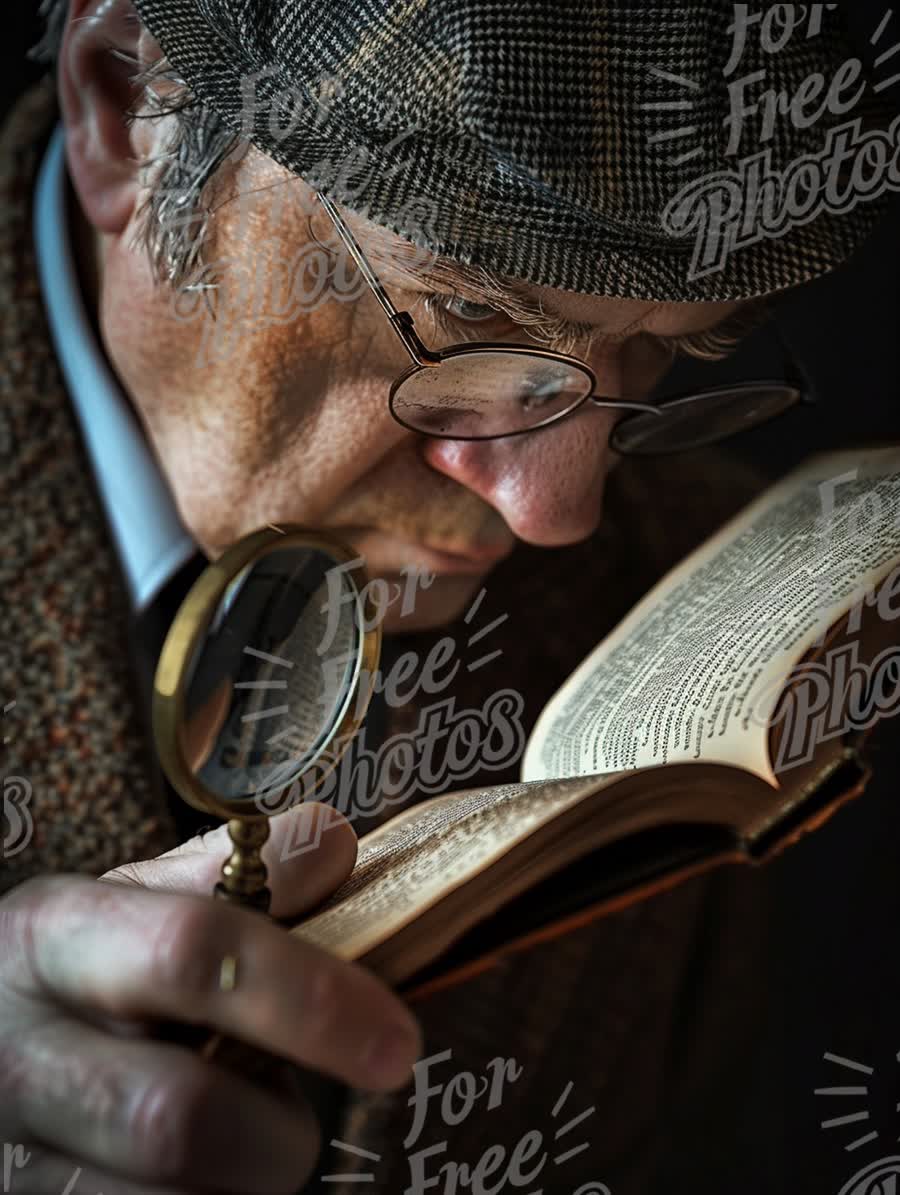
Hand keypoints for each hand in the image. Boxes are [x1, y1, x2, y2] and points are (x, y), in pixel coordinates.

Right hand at [0, 803, 421, 1193]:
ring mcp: (11, 1157)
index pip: (191, 953)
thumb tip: (337, 847)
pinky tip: (203, 1177)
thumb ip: (235, 876)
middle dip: (277, 1135)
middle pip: (175, 1119)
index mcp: (53, 936)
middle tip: (302, 1122)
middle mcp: (16, 1051)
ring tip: (236, 1140)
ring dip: (238, 1184)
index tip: (395, 1040)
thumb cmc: (79, 974)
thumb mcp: (135, 907)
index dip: (309, 997)